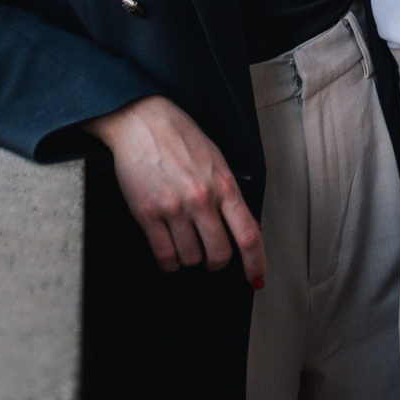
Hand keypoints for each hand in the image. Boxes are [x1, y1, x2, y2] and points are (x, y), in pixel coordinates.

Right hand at [84, 96, 266, 284]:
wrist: (143, 122)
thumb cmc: (182, 139)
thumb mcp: (217, 162)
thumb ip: (231, 197)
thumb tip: (249, 230)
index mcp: (224, 185)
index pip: (248, 235)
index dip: (255, 262)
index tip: (256, 278)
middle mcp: (201, 199)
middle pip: (219, 254)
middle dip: (217, 262)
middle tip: (212, 257)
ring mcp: (173, 208)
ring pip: (191, 258)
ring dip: (191, 258)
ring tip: (186, 243)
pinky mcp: (147, 214)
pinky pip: (164, 255)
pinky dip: (169, 261)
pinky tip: (170, 251)